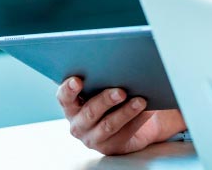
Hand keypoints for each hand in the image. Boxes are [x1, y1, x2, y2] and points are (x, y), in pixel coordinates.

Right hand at [57, 77, 184, 154]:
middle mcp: (78, 122)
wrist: (133, 121)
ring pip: (108, 125)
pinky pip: (124, 133)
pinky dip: (136, 120)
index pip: (65, 97)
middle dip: (105, 100)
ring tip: (140, 100)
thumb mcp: (108, 87)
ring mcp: (92, 137)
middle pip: (89, 112)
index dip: (69, 89)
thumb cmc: (116, 97)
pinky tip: (146, 110)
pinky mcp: (110, 146)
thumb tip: (124, 65)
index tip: (78, 80)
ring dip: (125, 112)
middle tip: (120, 91)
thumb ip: (108, 79)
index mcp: (72, 104)